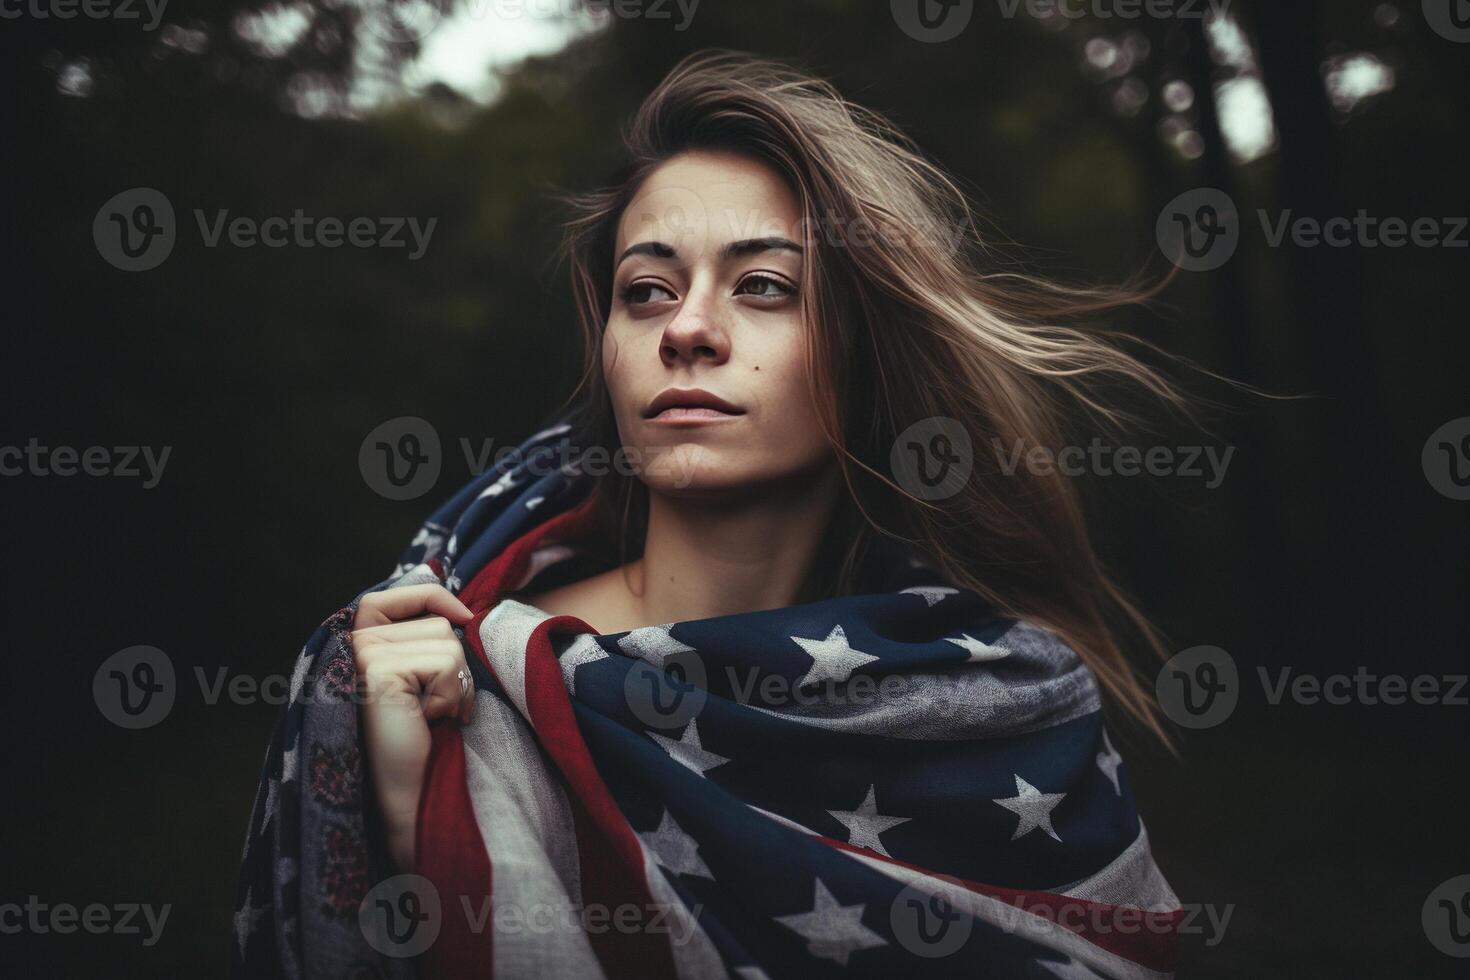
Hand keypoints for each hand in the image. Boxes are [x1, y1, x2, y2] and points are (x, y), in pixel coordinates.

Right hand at [350, 583, 475, 871]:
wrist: (412, 796)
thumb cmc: (426, 740)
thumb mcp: (428, 679)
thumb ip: (430, 640)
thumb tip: (465, 611)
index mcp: (360, 643)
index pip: (400, 594)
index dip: (434, 598)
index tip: (463, 619)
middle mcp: (353, 644)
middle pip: (437, 622)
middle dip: (454, 665)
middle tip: (433, 708)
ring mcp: (361, 655)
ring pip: (446, 640)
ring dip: (455, 684)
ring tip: (429, 717)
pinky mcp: (376, 671)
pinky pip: (444, 663)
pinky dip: (450, 696)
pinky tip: (427, 722)